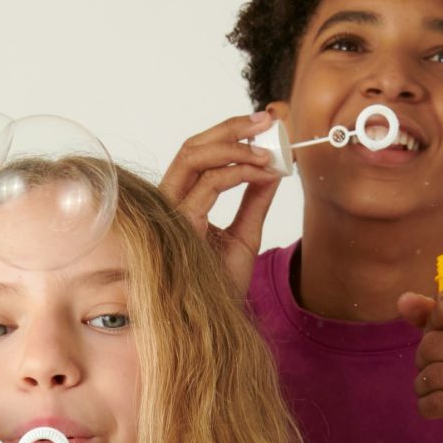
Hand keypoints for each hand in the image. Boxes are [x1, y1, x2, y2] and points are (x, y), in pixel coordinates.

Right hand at [159, 111, 283, 297]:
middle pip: (192, 147)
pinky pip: (209, 184)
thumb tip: (272, 169)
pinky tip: (264, 173)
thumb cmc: (222, 286)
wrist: (215, 322)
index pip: (198, 156)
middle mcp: (170, 203)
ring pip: (194, 156)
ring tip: (269, 150)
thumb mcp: (246, 235)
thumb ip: (255, 201)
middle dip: (232, 127)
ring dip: (236, 145)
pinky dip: (240, 172)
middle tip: (267, 120)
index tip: (264, 126)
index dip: (229, 134)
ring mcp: (172, 213)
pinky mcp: (182, 225)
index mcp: (181, 202)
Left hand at [398, 288, 442, 442]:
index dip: (432, 322)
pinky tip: (432, 408)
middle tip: (429, 370)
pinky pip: (440, 402)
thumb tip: (403, 300)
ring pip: (437, 374)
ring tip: (429, 390)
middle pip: (436, 342)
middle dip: (422, 359)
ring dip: (422, 385)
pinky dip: (426, 407)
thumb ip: (438, 319)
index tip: (438, 337)